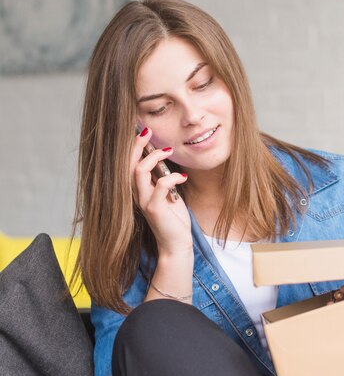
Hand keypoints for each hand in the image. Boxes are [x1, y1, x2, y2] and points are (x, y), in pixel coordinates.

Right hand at [132, 126, 191, 256]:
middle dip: (137, 145)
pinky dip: (172, 177)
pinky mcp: (154, 209)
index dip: (133, 146)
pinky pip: (160, 185)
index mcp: (138, 189)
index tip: (143, 131)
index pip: (129, 163)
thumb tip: (164, 158)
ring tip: (168, 152)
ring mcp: (143, 201)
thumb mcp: (167, 193)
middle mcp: (136, 194)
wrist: (176, 243)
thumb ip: (161, 177)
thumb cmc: (173, 217)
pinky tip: (183, 177)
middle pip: (128, 164)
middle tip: (147, 131)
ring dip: (154, 158)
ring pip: (139, 171)